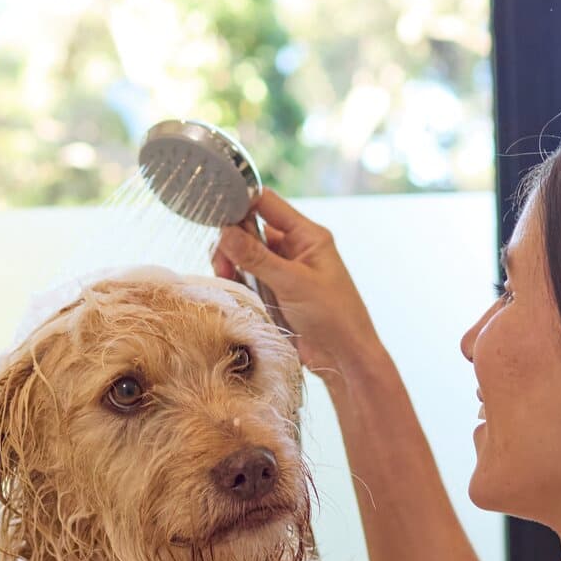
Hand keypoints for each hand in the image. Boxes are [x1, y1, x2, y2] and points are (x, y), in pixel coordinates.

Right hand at [211, 190, 383, 377]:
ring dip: (230, 261)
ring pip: (244, 253)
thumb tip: (225, 231)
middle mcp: (293, 248)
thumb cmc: (333, 316)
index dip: (241, 202)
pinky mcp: (273, 291)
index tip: (216, 213)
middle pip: (250, 228)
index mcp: (307, 235)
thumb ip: (257, 257)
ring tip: (225, 276)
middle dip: (231, 240)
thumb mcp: (293, 283)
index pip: (267, 203)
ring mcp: (282, 270)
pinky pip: (247, 275)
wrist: (343, 358)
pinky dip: (235, 278)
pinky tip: (231, 287)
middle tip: (222, 261)